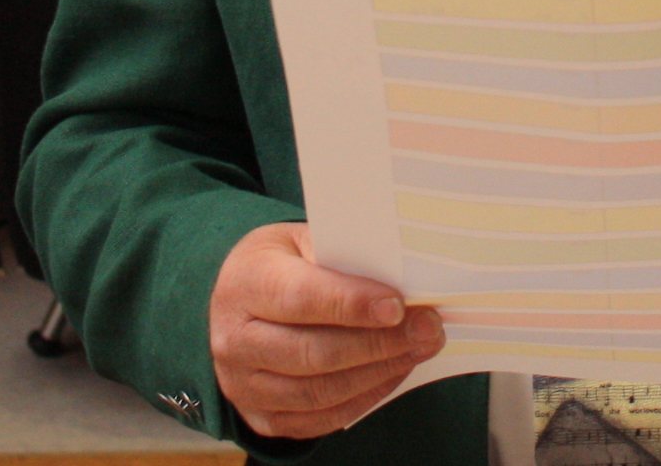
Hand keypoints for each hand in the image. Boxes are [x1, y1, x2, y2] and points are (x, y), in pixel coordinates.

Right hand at [208, 222, 441, 438]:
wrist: (233, 302)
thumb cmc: (278, 265)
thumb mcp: (298, 241)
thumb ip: (340, 255)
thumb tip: (401, 275)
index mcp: (245, 284)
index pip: (300, 299)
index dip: (351, 305)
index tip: (397, 306)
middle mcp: (235, 339)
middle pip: (314, 353)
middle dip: (379, 344)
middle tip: (427, 329)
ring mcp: (243, 384)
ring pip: (319, 392)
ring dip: (378, 373)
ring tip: (418, 350)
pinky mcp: (260, 415)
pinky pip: (319, 418)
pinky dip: (363, 399)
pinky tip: (392, 373)